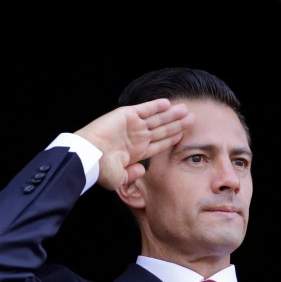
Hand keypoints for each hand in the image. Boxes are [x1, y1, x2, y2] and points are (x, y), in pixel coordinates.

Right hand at [75, 99, 192, 189]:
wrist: (88, 155)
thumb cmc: (100, 169)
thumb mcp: (118, 178)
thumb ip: (131, 175)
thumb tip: (141, 171)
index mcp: (136, 152)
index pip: (159, 143)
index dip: (172, 138)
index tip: (184, 135)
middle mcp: (136, 137)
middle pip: (162, 129)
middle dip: (177, 124)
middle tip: (192, 119)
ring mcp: (131, 125)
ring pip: (157, 118)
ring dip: (172, 114)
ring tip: (186, 110)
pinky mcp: (126, 115)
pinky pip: (144, 109)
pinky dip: (156, 106)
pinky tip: (167, 103)